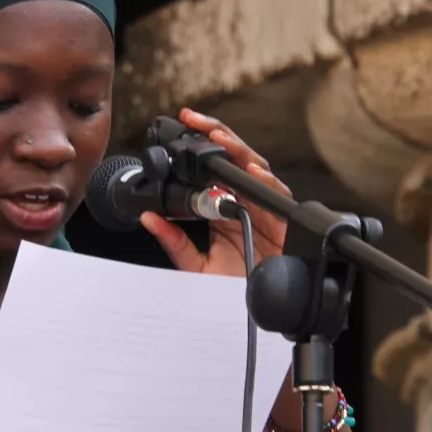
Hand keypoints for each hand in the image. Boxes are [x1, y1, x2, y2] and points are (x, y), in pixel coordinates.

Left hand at [140, 108, 289, 277]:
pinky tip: (251, 170)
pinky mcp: (283, 221)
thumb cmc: (232, 288)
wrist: (254, 310)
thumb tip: (148, 218)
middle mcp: (245, 202)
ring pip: (255, 167)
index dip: (199, 147)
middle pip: (234, 158)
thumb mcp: (195, 264)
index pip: (212, 167)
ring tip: (218, 138)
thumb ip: (173, 241)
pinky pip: (277, 195)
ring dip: (237, 150)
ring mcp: (265, 208)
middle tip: (193, 120)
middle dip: (216, 134)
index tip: (179, 129)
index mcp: (225, 207)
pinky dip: (265, 181)